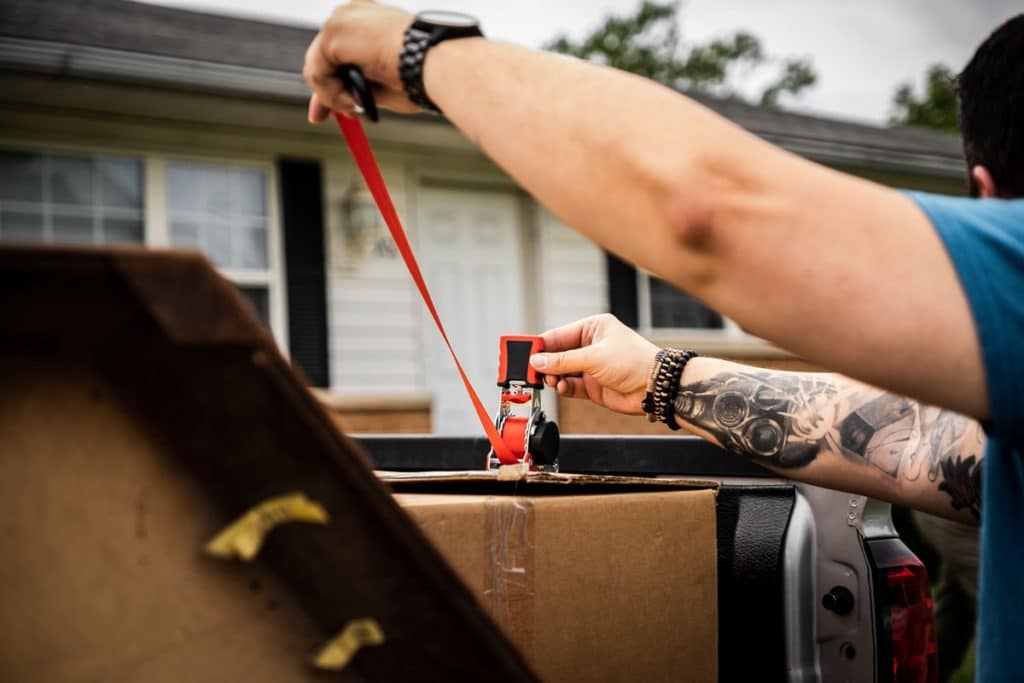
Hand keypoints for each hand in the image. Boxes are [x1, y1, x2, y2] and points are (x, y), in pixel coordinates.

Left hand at [303, 1, 417, 121]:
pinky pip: (317, 73)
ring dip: (333, 96)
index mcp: (369, 22)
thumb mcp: (382, 85)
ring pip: (317, 68)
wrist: (435, 64)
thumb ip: (357, 90)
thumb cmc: (423, 73)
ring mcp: (342, 21)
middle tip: (324, 117)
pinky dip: (331, 94)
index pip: (338, 53)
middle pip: (323, 58)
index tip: (336, 106)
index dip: (333, 82)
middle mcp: (353, 15)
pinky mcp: (334, 33)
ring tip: (356, 107)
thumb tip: (337, 105)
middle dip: (324, 92)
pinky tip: (354, 100)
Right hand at [531, 314, 659, 414]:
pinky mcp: (593, 385)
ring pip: (562, 371)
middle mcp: (590, 346)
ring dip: (554, 377)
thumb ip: (563, 361)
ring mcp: (591, 366)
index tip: (525, 353)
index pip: (559, 335)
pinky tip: (561, 387)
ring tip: (551, 380)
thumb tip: (538, 360)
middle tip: (531, 371)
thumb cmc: (634, 361)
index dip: (541, 345)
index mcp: (592, 328)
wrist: (654, 386)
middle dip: (545, 363)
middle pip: (558, 354)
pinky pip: (570, 385)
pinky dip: (563, 387)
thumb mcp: (594, 357)